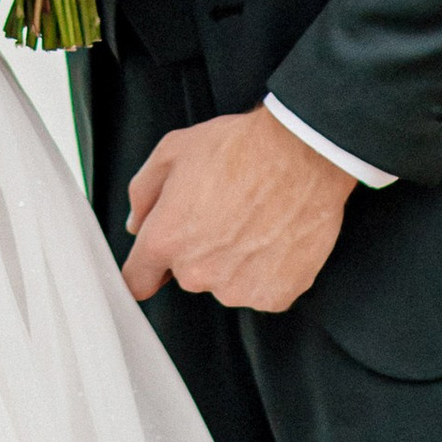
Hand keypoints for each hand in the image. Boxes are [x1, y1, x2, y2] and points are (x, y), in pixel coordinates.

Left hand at [123, 108, 353, 312]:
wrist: (303, 152)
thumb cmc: (241, 146)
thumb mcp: (173, 150)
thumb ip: (143, 192)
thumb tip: (137, 223)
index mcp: (166, 239)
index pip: (137, 281)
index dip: (147, 267)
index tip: (157, 262)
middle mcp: (198, 272)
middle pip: (186, 276)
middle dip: (197, 250)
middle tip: (223, 213)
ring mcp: (239, 288)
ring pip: (225, 283)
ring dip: (234, 262)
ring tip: (254, 220)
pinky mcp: (276, 295)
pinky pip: (262, 289)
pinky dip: (268, 270)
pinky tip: (275, 236)